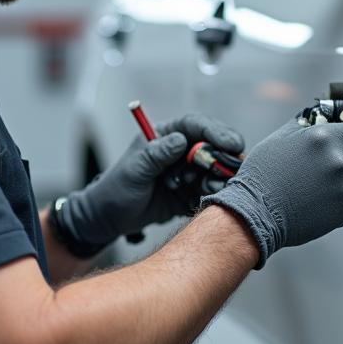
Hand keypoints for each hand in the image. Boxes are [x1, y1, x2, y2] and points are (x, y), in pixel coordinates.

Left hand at [58, 114, 244, 248]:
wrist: (111, 217)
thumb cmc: (117, 187)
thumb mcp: (135, 169)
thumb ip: (157, 154)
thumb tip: (181, 140)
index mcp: (167, 135)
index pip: (196, 126)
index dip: (216, 132)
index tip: (231, 143)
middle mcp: (181, 150)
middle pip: (213, 146)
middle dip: (223, 157)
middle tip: (230, 171)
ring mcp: (189, 171)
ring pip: (216, 169)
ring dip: (218, 178)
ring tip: (207, 189)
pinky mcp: (192, 191)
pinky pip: (211, 189)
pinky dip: (213, 193)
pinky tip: (202, 199)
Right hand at [202, 120, 342, 268]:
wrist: (257, 213)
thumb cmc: (264, 176)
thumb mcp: (280, 138)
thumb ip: (307, 124)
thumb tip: (321, 116)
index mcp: (327, 138)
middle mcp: (340, 161)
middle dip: (333, 161)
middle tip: (307, 170)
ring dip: (330, 183)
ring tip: (302, 188)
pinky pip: (342, 201)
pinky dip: (329, 202)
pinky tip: (307, 201)